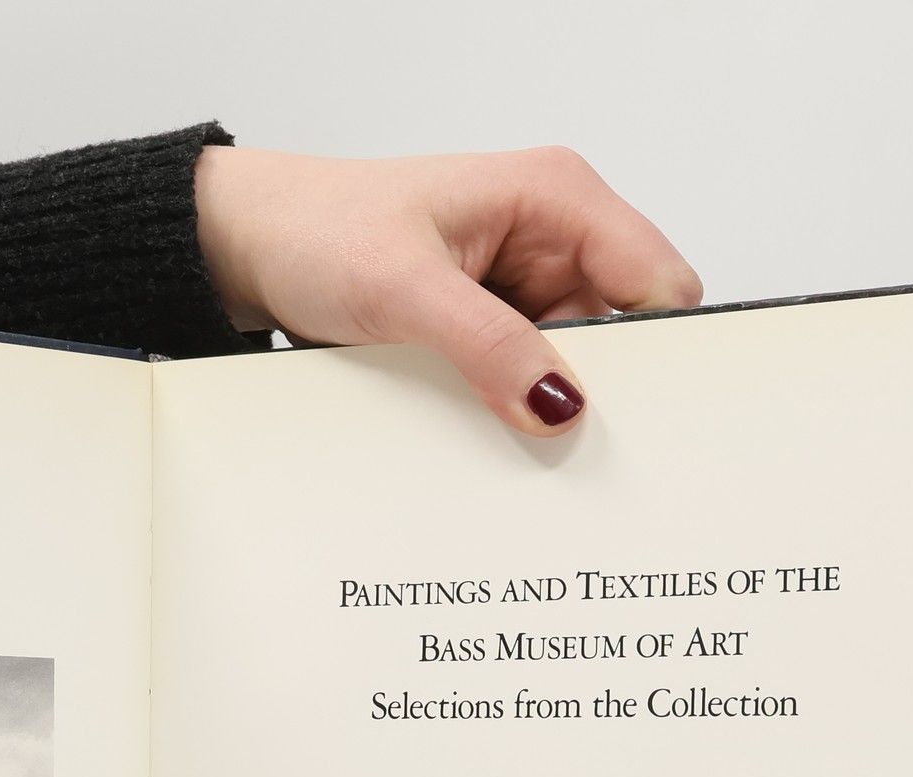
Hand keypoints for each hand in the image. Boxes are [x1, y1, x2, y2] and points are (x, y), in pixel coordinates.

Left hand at [194, 144, 702, 434]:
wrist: (252, 247)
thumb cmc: (318, 231)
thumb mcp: (405, 291)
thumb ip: (490, 346)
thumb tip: (561, 403)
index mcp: (555, 196)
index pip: (655, 280)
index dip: (659, 351)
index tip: (635, 418)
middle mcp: (550, 235)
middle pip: (621, 331)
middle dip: (598, 388)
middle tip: (564, 445)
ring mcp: (520, 283)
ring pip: (572, 365)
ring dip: (544, 404)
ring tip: (505, 434)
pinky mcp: (488, 323)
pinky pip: (524, 377)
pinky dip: (510, 407)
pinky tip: (483, 426)